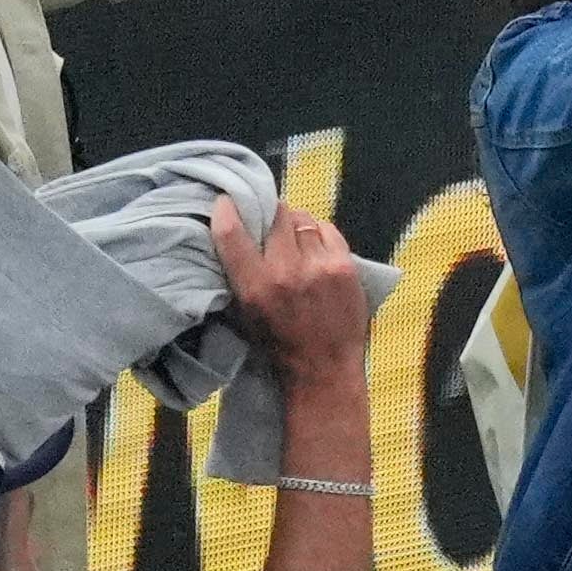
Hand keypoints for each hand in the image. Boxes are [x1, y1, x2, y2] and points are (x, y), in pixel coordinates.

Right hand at [223, 195, 377, 371]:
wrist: (323, 369)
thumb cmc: (277, 346)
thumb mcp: (245, 315)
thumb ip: (238, 277)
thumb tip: (231, 237)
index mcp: (256, 288)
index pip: (233, 235)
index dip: (227, 211)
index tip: (226, 201)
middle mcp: (287, 272)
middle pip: (276, 215)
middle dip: (269, 213)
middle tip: (267, 218)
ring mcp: (320, 266)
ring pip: (303, 219)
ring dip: (294, 223)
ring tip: (291, 234)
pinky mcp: (345, 265)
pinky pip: (327, 229)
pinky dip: (317, 232)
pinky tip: (314, 244)